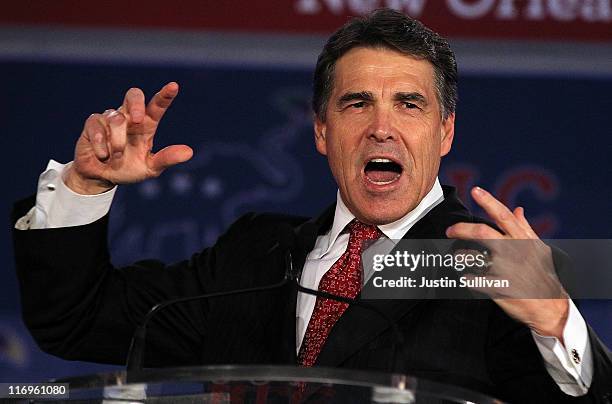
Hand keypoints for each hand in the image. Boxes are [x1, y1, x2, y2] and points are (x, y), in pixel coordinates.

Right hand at [64, 82, 192, 193]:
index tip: (174, 87)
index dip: (165, 96)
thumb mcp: (150, 168)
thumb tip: (189, 152)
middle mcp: (128, 117)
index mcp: (146, 125)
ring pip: (116, 119)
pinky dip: (102, 144)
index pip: (157, 106)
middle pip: (133, 94)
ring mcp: (109, 118)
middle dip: (136, 104)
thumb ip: (167, 159)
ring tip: (116, 157)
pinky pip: (97, 128)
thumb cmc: (129, 169)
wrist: (101, 178)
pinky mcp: (92, 124)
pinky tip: (103, 155)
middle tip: (137, 120)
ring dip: (117, 142)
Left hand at [446, 186, 568, 341]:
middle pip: (482, 233)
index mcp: (523, 241)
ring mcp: (506, 271)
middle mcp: (514, 252)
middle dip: (461, 229)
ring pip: (472, 257)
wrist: (550, 308)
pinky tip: (467, 277)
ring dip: (460, 255)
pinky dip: (466, 277)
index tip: (475, 190)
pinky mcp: (498, 289)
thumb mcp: (539, 249)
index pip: (504, 216)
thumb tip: (518, 209)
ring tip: (457, 257)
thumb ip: (525, 229)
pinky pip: (472, 279)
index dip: (489, 202)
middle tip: (449, 231)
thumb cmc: (543, 275)